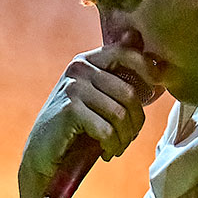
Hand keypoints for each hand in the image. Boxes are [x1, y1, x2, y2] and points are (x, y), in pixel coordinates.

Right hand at [19, 33, 161, 197]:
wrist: (43, 154)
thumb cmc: (78, 127)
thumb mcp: (100, 97)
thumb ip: (119, 74)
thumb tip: (142, 43)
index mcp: (88, 60)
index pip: (126, 53)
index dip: (147, 70)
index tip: (154, 92)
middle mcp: (79, 68)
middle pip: (129, 93)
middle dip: (136, 122)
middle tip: (128, 138)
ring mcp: (72, 87)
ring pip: (120, 114)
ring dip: (124, 138)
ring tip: (116, 147)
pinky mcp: (69, 110)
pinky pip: (107, 130)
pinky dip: (112, 146)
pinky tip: (106, 152)